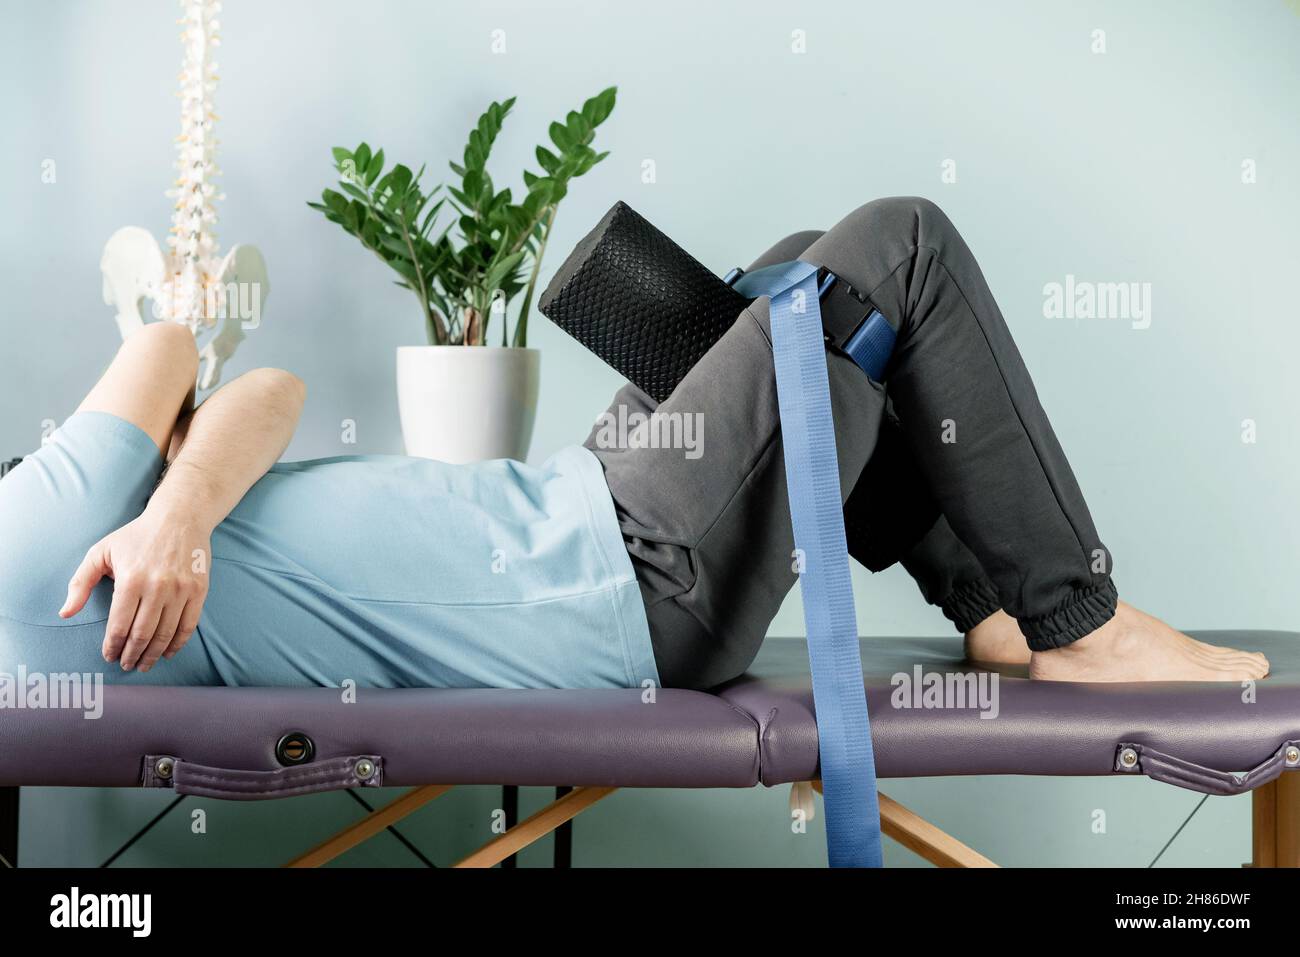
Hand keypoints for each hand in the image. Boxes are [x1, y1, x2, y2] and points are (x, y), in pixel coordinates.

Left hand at [60, 505, 211, 671]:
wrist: (180, 518)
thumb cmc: (136, 536)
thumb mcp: (101, 552)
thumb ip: (80, 583)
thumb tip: (65, 613)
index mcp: (131, 579)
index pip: (120, 624)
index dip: (112, 645)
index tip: (108, 656)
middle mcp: (158, 586)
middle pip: (143, 634)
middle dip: (132, 655)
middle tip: (126, 665)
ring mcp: (181, 589)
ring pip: (166, 633)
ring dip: (153, 654)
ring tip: (144, 664)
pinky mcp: (199, 590)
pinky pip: (188, 625)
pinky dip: (178, 643)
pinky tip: (168, 652)